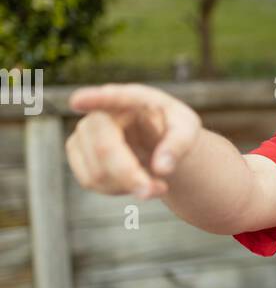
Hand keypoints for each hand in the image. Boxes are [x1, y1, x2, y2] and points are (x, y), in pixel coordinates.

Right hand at [66, 83, 201, 199]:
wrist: (157, 137)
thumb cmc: (172, 128)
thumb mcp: (187, 130)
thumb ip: (179, 145)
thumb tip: (161, 168)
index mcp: (132, 98)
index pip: (112, 97)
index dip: (93, 99)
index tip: (77, 101)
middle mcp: (101, 110)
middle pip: (104, 149)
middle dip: (130, 176)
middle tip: (160, 190)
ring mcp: (83, 130)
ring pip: (96, 171)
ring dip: (127, 186)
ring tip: (152, 183)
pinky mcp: (76, 150)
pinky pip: (89, 181)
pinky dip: (115, 189)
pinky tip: (132, 182)